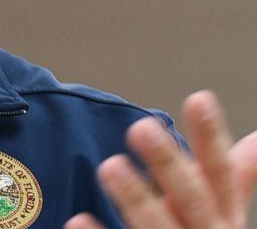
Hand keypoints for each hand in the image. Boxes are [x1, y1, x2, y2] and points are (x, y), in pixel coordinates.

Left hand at [66, 90, 256, 228]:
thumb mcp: (226, 220)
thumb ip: (235, 181)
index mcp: (223, 222)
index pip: (221, 176)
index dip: (212, 138)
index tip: (199, 98)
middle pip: (192, 200)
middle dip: (170, 165)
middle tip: (141, 127)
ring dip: (136, 198)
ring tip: (110, 165)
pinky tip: (78, 221)